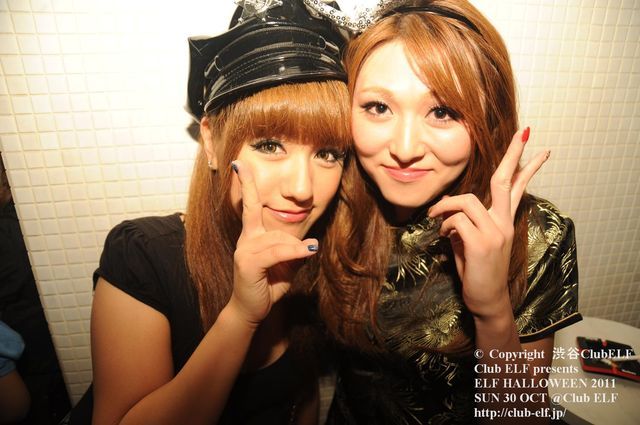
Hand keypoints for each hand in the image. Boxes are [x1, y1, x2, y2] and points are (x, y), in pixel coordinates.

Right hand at [229, 161, 317, 327]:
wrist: (251, 311)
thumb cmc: (266, 287)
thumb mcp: (284, 266)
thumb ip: (292, 251)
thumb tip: (309, 243)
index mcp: (252, 237)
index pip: (250, 206)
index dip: (247, 184)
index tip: (238, 164)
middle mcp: (246, 240)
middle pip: (278, 230)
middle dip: (294, 244)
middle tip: (306, 253)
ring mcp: (244, 251)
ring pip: (279, 241)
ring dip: (296, 251)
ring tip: (303, 260)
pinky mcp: (247, 264)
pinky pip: (276, 252)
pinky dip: (294, 252)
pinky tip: (307, 251)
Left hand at [428, 129, 548, 318]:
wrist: (487, 300)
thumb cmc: (478, 272)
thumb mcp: (471, 243)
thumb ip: (466, 223)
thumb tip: (449, 208)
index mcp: (504, 221)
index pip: (518, 188)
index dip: (528, 167)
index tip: (541, 148)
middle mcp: (504, 223)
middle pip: (506, 181)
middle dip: (513, 154)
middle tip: (524, 133)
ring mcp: (495, 232)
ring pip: (468, 201)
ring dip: (447, 207)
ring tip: (437, 218)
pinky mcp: (483, 243)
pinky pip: (457, 220)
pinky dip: (445, 225)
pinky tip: (444, 236)